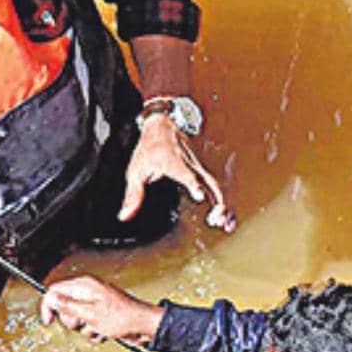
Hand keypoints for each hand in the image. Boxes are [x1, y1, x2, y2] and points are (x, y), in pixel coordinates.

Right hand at [39, 275, 163, 345]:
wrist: (144, 327)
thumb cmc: (124, 317)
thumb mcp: (89, 313)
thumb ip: (67, 306)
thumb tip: (51, 299)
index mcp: (85, 286)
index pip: (55, 291)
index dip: (49, 305)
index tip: (49, 320)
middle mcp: (90, 293)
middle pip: (65, 308)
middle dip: (73, 320)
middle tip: (85, 321)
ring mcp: (96, 305)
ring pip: (77, 321)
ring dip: (86, 329)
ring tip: (99, 327)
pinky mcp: (102, 317)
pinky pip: (89, 327)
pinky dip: (95, 332)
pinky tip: (106, 331)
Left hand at [124, 115, 235, 231]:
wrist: (163, 128)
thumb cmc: (149, 149)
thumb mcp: (135, 171)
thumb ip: (133, 195)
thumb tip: (125, 216)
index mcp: (171, 161)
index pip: (185, 173)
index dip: (193, 184)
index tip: (199, 195)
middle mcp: (189, 164)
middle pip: (209, 182)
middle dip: (216, 200)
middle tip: (217, 218)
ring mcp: (199, 168)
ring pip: (216, 186)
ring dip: (222, 204)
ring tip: (224, 223)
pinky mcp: (203, 172)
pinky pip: (216, 188)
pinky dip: (222, 202)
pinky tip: (226, 218)